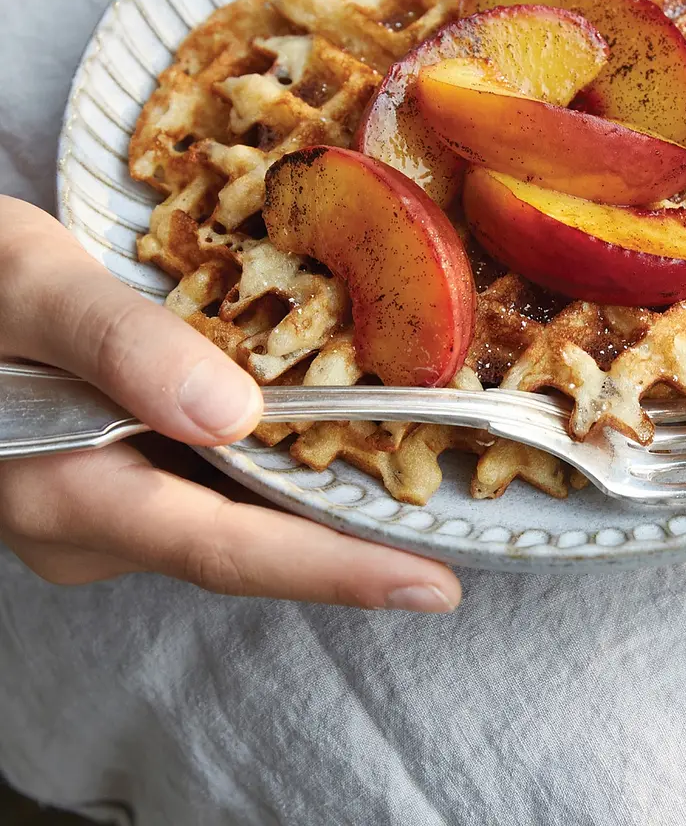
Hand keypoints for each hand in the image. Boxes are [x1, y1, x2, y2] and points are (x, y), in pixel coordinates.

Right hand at [0, 198, 460, 612]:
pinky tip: (338, 449)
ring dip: (325, 514)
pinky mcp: (123, 479)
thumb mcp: (32, 289)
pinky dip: (282, 471)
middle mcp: (94, 523)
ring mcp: (109, 507)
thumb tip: (230, 412)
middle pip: (247, 546)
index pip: (226, 548)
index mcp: (70, 492)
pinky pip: (217, 488)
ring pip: (236, 520)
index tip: (429, 586)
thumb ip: (119, 344)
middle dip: (351, 551)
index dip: (334, 569)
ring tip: (419, 500)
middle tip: (453, 548)